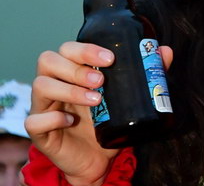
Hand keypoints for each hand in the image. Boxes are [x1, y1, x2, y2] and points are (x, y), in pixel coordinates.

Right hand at [25, 42, 173, 185]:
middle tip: (102, 80)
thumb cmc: (109, 121)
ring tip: (96, 99)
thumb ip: (145, 71)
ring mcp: (44, 106)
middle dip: (76, 67)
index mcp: (72, 70)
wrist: (99, 160)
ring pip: (41, 85)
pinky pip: (33, 120)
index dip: (86, 49)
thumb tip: (165, 51)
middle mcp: (54, 83)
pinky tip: (71, 121)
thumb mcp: (128, 95)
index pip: (68, 48)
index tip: (111, 58)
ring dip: (69, 89)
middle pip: (48, 60)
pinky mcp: (39, 132)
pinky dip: (52, 118)